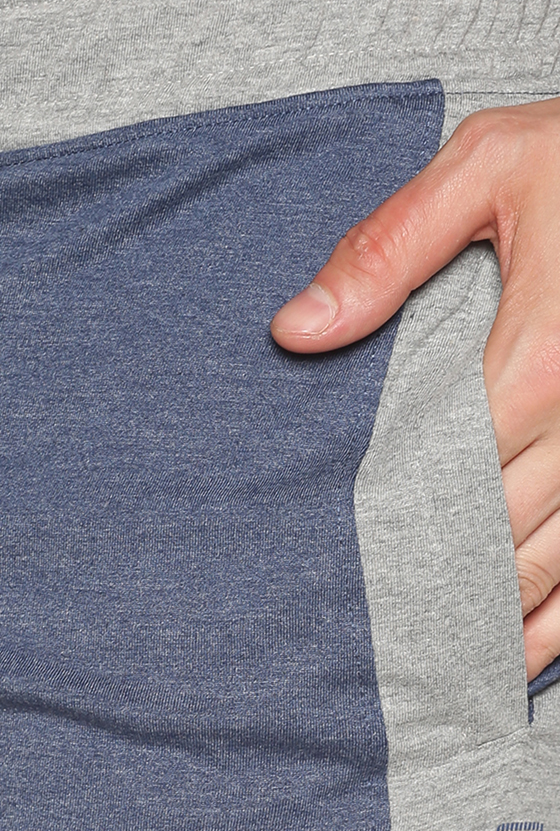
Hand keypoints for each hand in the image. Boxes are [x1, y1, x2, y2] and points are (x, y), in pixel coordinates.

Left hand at [271, 98, 559, 682]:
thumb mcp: (493, 165)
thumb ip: (390, 249)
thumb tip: (295, 330)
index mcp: (546, 352)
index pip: (448, 472)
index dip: (395, 527)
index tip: (347, 572)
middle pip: (502, 533)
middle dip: (436, 585)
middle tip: (372, 637)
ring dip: (499, 620)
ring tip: (435, 666)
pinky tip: (522, 657)